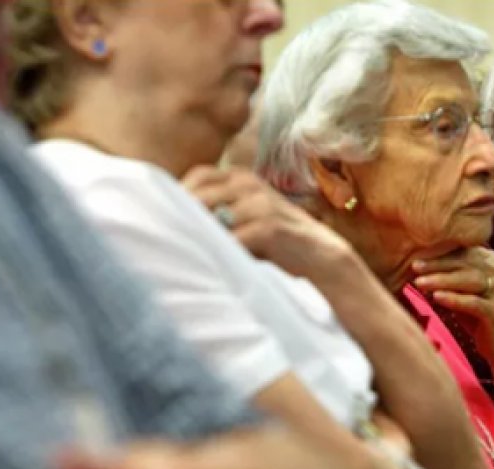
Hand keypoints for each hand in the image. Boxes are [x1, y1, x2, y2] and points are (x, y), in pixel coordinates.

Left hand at [182, 165, 356, 281]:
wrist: (323, 260)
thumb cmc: (279, 246)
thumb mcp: (247, 221)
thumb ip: (218, 217)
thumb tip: (172, 225)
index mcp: (242, 179)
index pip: (197, 177)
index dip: (179, 198)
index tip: (170, 223)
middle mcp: (249, 184)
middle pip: (198, 194)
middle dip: (182, 218)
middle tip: (171, 243)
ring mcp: (259, 203)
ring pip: (210, 216)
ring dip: (196, 237)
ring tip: (187, 257)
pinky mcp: (268, 226)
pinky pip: (230, 239)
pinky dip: (216, 253)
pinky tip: (210, 266)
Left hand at [412, 247, 493, 390]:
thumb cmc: (479, 316)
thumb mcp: (464, 291)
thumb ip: (449, 277)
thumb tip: (418, 267)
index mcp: (491, 261)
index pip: (462, 252)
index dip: (439, 252)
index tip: (415, 254)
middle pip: (464, 262)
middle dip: (437, 264)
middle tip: (414, 266)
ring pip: (469, 279)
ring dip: (442, 280)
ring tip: (419, 283)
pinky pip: (474, 303)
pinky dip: (454, 299)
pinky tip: (436, 297)